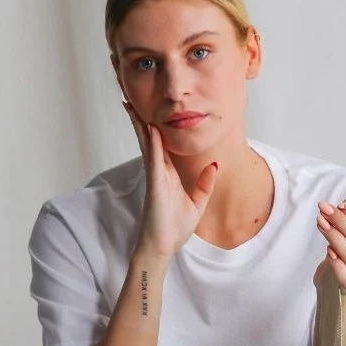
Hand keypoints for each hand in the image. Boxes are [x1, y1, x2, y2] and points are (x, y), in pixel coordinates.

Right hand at [122, 97, 217, 257]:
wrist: (163, 247)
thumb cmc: (174, 228)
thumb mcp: (197, 203)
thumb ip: (205, 185)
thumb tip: (214, 166)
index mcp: (167, 174)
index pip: (160, 145)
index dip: (155, 126)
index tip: (151, 109)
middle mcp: (158, 172)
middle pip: (148, 139)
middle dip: (140, 119)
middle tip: (131, 99)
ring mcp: (155, 178)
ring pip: (146, 145)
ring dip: (140, 125)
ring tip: (131, 106)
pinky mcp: (155, 186)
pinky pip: (153, 161)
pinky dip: (152, 144)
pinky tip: (151, 128)